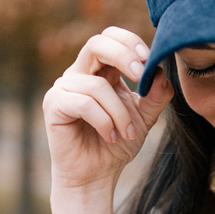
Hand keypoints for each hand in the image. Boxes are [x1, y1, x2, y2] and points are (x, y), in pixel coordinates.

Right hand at [43, 27, 172, 191]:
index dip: (129, 42)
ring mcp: (63, 88)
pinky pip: (84, 104)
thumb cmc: (117, 144)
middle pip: (97, 44)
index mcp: (100, 70)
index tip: (149, 59)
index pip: (110, 37)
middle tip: (142, 77)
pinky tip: (111, 137)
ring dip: (120, 112)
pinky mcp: (53, 106)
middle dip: (124, 57)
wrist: (96, 175)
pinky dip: (104, 122)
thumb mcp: (144, 117)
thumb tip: (161, 72)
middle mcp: (79, 74)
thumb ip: (155, 94)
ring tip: (128, 134)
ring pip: (98, 86)